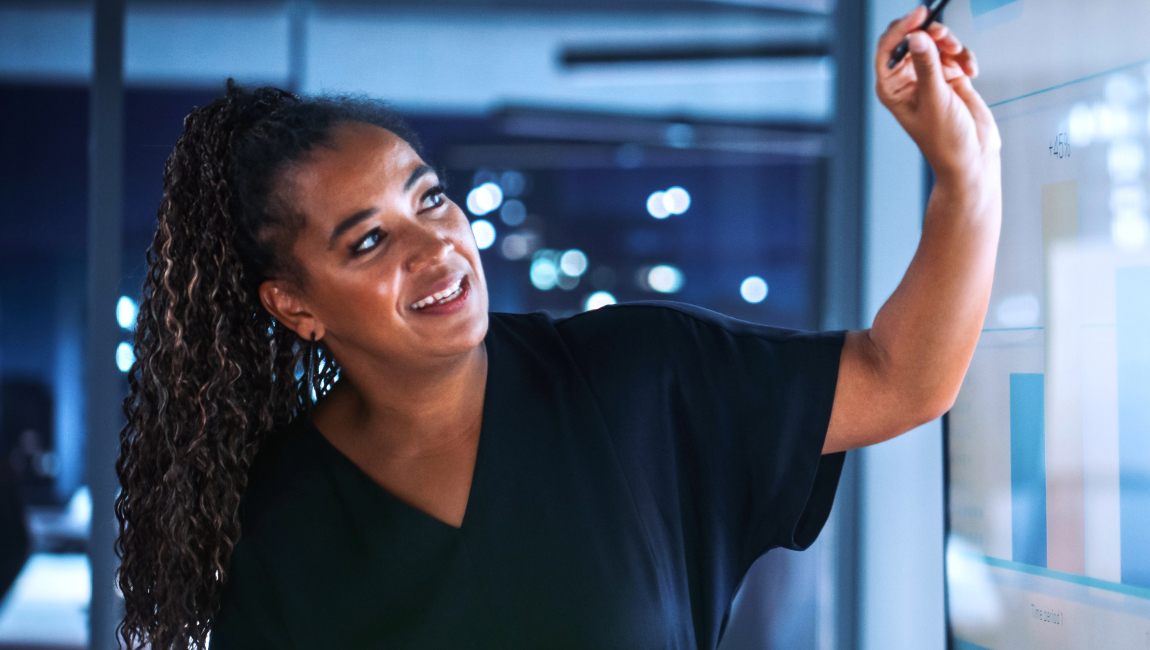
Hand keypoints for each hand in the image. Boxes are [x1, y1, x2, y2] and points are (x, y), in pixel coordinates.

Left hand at [875, 6, 1000, 186]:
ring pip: (936, 43)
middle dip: (930, 34)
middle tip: (944, 35)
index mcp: (891, 88)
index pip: (887, 49)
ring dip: (950, 44)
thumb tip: (918, 36)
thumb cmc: (945, 139)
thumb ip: (927, 66)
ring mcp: (929, 77)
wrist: (972, 158)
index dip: (901, 28)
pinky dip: (964, 57)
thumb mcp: (935, 99)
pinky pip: (955, 54)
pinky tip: (971, 71)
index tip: (919, 15)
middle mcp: (907, 80)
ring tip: (960, 57)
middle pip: (912, 40)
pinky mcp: (950, 77)